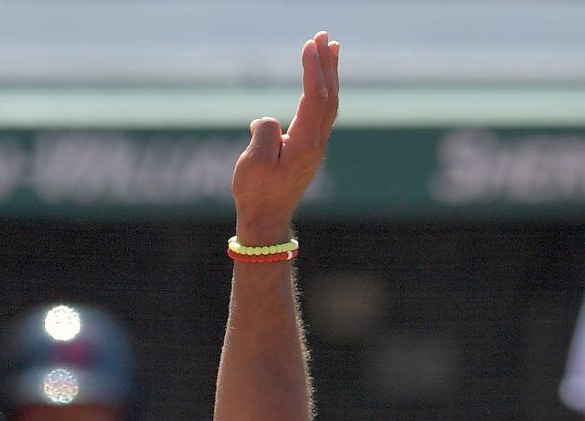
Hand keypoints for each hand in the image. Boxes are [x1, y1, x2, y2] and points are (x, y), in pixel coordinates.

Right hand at [231, 31, 340, 243]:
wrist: (266, 220)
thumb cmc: (256, 193)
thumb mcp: (253, 164)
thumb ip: (264, 134)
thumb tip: (270, 120)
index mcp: (304, 144)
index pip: (315, 97)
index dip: (314, 69)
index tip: (309, 45)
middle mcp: (316, 143)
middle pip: (328, 96)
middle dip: (326, 64)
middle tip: (323, 36)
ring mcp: (315, 146)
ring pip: (329, 103)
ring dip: (330, 74)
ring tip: (330, 49)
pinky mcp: (309, 150)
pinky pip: (323, 113)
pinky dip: (324, 90)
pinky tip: (321, 82)